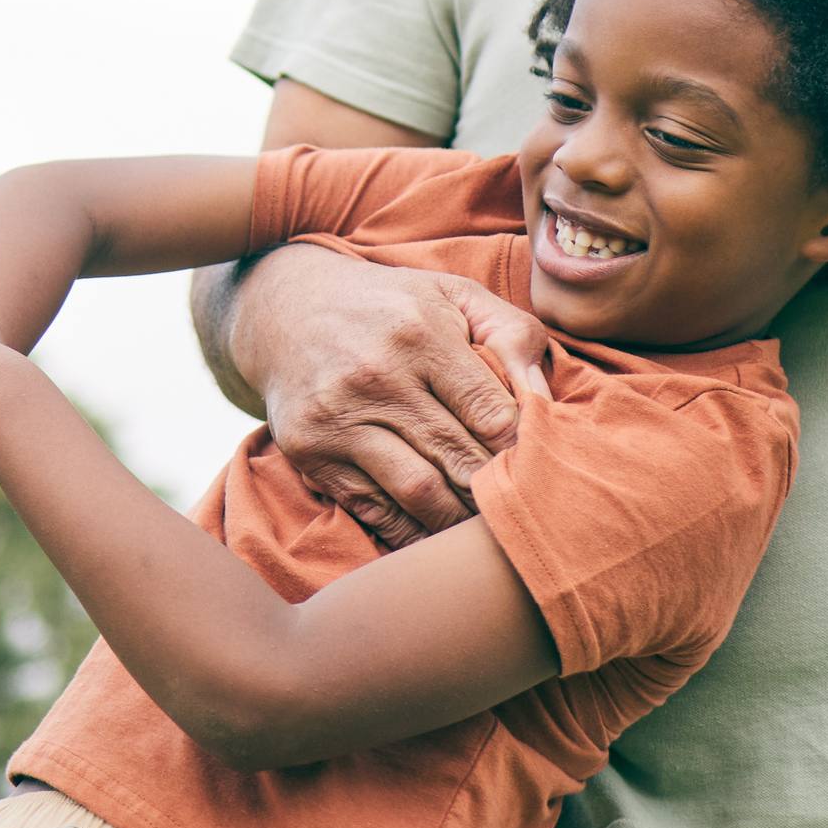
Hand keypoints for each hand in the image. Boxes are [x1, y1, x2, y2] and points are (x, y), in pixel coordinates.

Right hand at [231, 247, 551, 548]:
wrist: (284, 309)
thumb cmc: (390, 306)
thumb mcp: (453, 295)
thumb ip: (512, 334)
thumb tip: (543, 401)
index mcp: (421, 334)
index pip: (492, 414)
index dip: (524, 451)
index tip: (540, 467)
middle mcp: (377, 376)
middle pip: (460, 459)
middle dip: (498, 491)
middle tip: (525, 509)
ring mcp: (338, 418)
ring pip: (419, 493)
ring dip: (461, 520)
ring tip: (486, 527)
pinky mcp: (309, 450)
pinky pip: (373, 509)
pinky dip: (412, 531)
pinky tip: (437, 533)